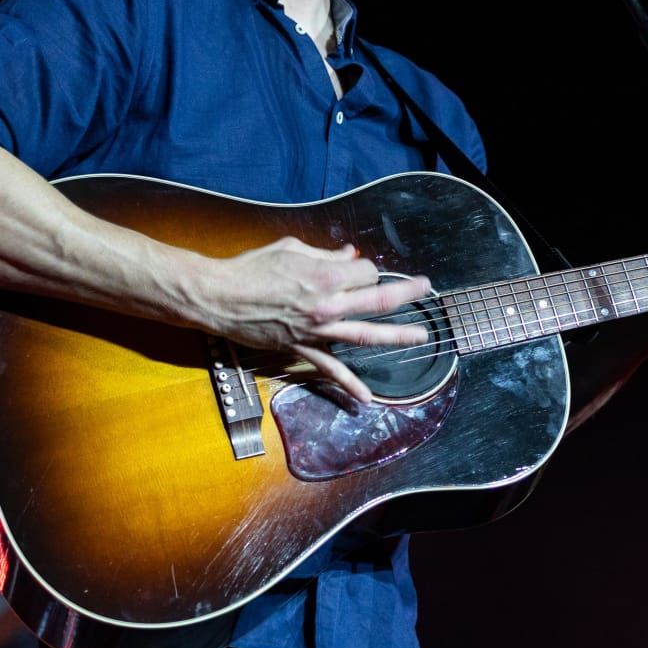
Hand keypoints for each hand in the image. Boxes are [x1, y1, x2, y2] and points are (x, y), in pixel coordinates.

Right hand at [187, 237, 431, 403]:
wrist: (220, 297)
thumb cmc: (252, 267)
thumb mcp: (291, 249)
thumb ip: (325, 255)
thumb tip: (349, 255)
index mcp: (325, 275)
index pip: (365, 270)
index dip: (364, 267)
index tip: (355, 267)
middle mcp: (328, 304)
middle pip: (379, 299)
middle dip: (407, 292)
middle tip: (427, 289)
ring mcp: (317, 331)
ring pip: (366, 335)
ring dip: (397, 336)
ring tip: (421, 336)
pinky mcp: (302, 349)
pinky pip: (331, 370)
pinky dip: (350, 385)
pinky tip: (367, 398)